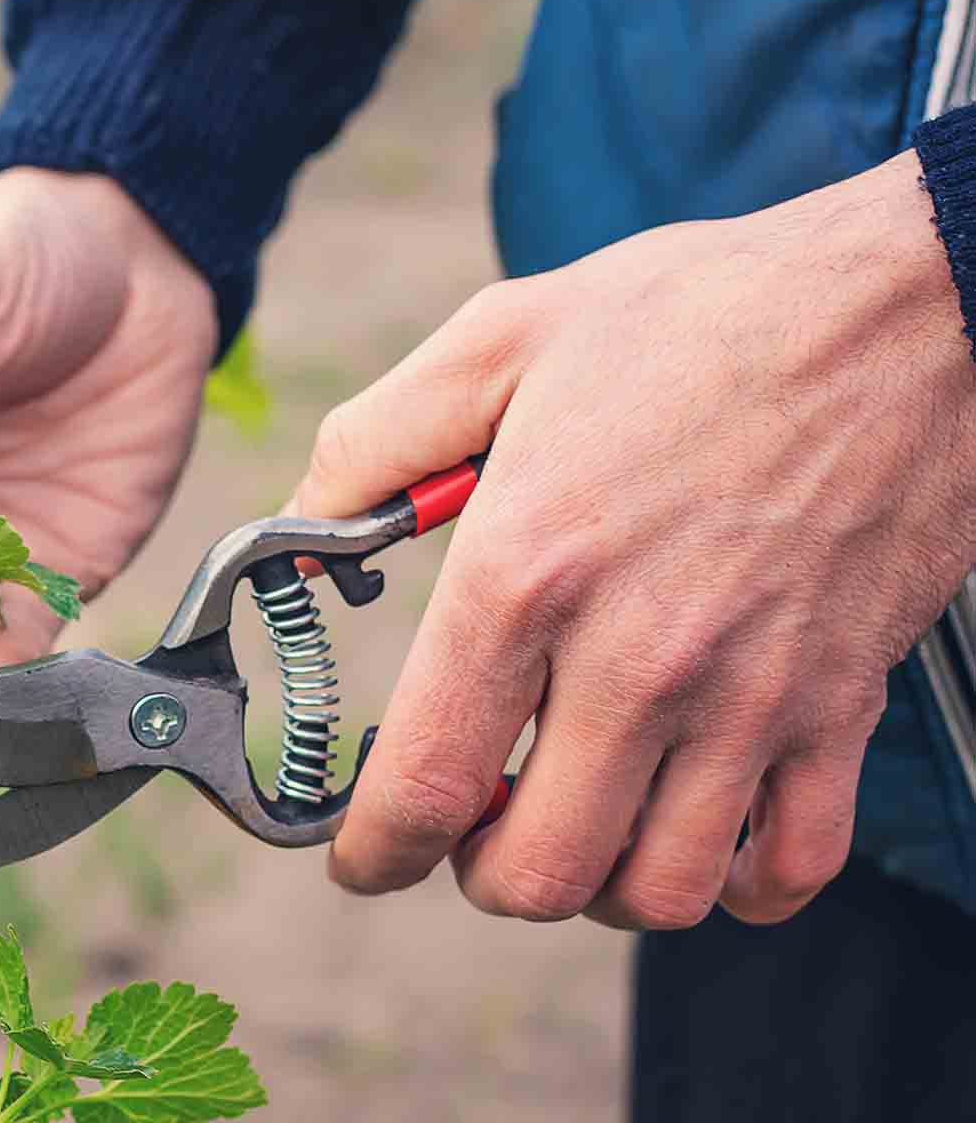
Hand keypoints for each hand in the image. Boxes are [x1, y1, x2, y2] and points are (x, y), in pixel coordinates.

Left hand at [298, 151, 975, 927]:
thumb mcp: (495, 342)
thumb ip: (372, 444)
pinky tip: (694, 828)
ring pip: (658, 892)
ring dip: (596, 886)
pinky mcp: (842, 705)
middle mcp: (636, 658)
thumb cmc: (693, 316)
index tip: (361, 858)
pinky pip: (790, 867)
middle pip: (537, 870)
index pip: (427, 782)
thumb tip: (298, 530)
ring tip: (574, 821)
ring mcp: (751, 695)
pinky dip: (734, 883)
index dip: (374, 850)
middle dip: (477, 872)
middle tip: (469, 823)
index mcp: (525, 573)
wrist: (900, 305)